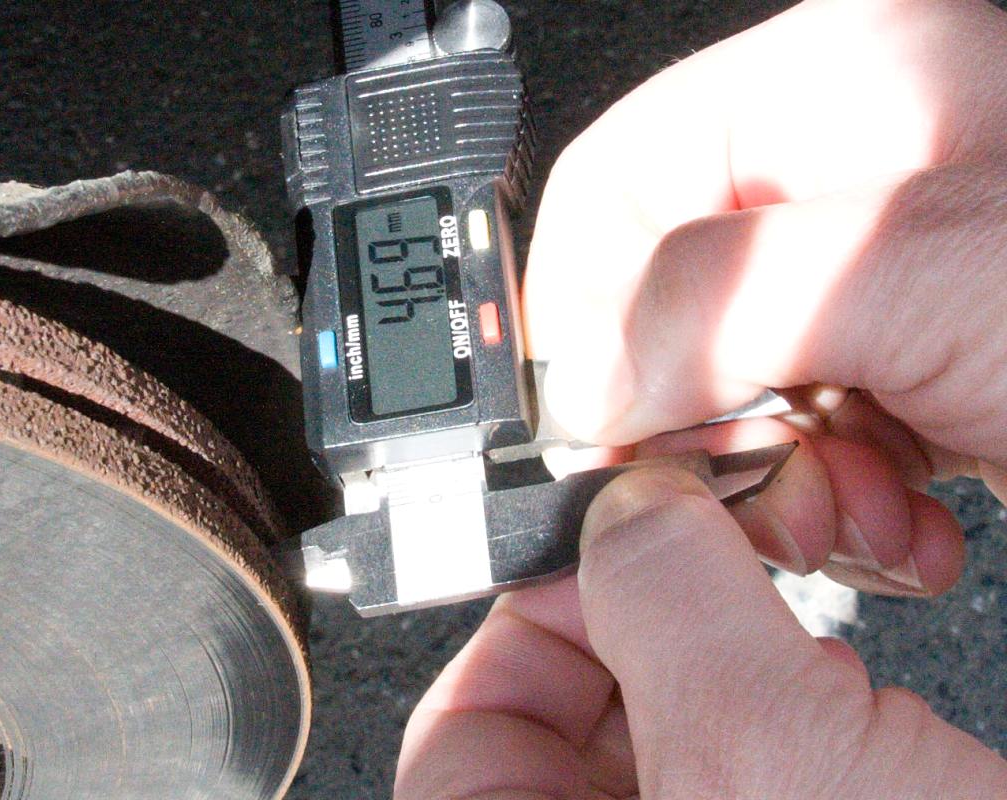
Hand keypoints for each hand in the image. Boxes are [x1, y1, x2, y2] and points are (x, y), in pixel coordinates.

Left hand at [395, 467, 1006, 798]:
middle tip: (709, 557)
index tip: (605, 554)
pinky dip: (796, 714)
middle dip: (650, 625)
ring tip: (791, 635)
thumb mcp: (767, 757)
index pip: (464, 735)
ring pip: (681, 737)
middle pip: (576, 727)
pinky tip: (849, 698)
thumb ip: (671, 605)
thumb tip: (629, 514)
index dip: (526, 623)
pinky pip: (763, 773)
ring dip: (734, 659)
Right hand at [527, 0, 1006, 596]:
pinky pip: (803, 432)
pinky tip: (896, 522)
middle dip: (696, 416)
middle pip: (663, 298)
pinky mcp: (910, 357)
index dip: (585, 309)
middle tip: (752, 483)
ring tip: (851, 514)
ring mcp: (878, 274)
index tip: (601, 427)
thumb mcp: (926, 276)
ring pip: (728, 384)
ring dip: (775, 477)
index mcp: (831, 88)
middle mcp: (844, 174)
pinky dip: (832, 500)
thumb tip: (595, 378)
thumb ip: (719, 302)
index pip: (613, 183)